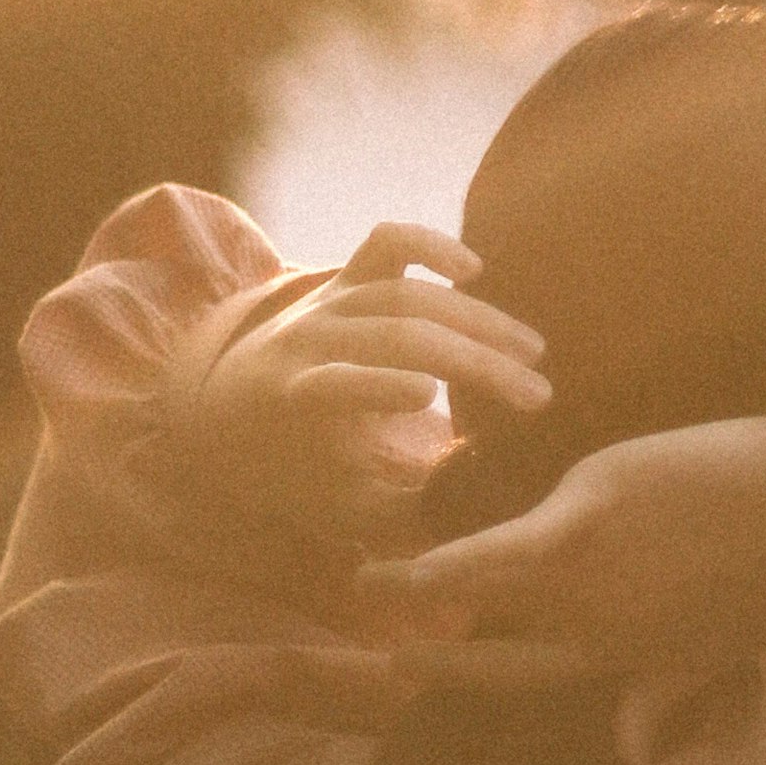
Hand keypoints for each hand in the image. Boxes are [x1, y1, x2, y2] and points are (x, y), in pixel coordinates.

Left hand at [182, 222, 550, 548]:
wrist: (228, 408)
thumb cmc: (296, 472)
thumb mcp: (340, 511)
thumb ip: (407, 516)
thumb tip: (481, 522)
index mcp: (295, 400)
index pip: (336, 384)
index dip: (378, 385)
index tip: (430, 399)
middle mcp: (309, 340)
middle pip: (398, 334)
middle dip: (473, 362)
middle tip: (537, 395)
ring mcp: (328, 301)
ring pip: (408, 292)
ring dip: (476, 318)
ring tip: (530, 350)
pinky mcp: (344, 278)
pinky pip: (385, 242)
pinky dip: (428, 243)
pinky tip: (473, 269)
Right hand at [361, 414, 765, 686]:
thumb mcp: (717, 649)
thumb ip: (660, 698)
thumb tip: (627, 753)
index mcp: (622, 655)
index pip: (523, 675)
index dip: (463, 673)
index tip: (409, 669)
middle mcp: (593, 627)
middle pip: (492, 646)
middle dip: (429, 651)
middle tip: (373, 646)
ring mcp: (587, 570)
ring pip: (483, 591)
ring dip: (415, 594)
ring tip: (366, 585)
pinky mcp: (589, 510)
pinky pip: (502, 547)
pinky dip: (453, 565)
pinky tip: (411, 569)